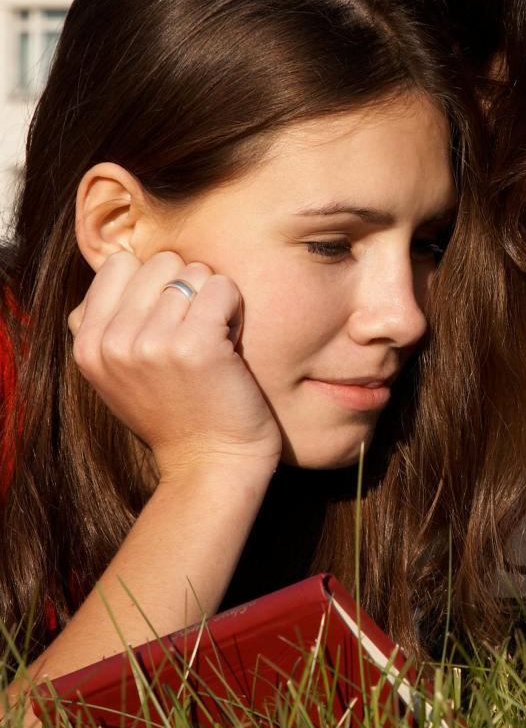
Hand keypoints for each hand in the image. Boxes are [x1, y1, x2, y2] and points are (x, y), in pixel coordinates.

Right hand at [70, 250, 281, 483]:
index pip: (120, 264)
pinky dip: (235, 306)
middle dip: (188, 286)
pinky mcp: (194, 345)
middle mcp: (114, 341)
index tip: (171, 318)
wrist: (211, 465)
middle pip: (161, 262)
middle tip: (199, 328)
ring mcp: (151, 343)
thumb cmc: (178, 414)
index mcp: (89, 345)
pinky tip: (233, 339)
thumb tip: (126, 262)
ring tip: (215, 339)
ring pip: (195, 272)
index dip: (155, 282)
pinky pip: (222, 287)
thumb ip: (112, 323)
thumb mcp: (119, 373)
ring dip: (214, 299)